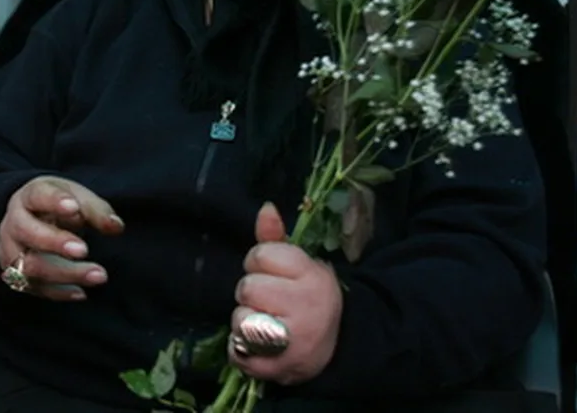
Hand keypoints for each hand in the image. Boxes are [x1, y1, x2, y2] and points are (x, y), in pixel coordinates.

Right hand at [0, 176, 124, 300]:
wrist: (33, 222)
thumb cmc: (58, 207)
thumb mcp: (77, 199)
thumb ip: (96, 211)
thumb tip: (115, 226)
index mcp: (29, 197)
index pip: (37, 195)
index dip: (54, 201)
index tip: (74, 208)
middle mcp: (14, 223)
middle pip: (27, 232)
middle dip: (55, 242)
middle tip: (84, 249)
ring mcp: (10, 251)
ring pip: (29, 266)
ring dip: (64, 273)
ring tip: (98, 275)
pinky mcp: (15, 275)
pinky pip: (33, 288)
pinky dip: (58, 292)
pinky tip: (81, 293)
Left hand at [229, 202, 342, 385]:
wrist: (337, 344)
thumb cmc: (309, 296)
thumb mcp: (301, 264)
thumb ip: (277, 238)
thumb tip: (265, 208)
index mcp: (312, 277)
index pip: (262, 255)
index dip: (259, 262)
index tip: (271, 272)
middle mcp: (306, 308)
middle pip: (247, 288)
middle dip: (250, 292)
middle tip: (267, 299)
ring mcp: (293, 342)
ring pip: (240, 321)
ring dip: (243, 321)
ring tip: (263, 322)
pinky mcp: (278, 368)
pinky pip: (238, 352)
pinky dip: (239, 349)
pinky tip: (255, 345)